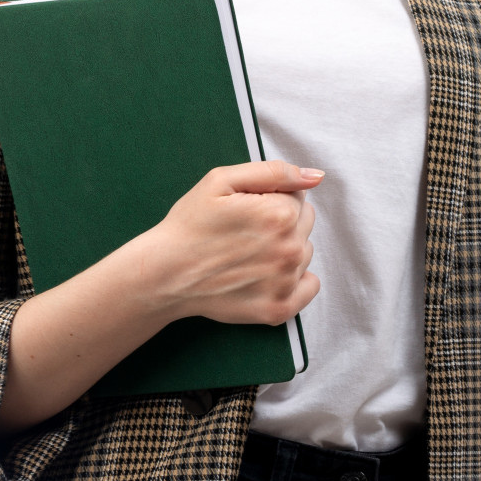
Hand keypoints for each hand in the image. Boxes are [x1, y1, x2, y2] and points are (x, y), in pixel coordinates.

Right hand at [148, 159, 324, 327]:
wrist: (164, 272)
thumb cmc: (191, 224)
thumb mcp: (223, 180)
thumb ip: (274, 172)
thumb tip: (315, 177)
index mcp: (280, 214)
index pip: (298, 197)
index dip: (271, 198)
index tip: (245, 209)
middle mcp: (289, 249)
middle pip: (305, 223)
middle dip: (281, 221)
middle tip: (246, 230)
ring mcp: (285, 283)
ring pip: (304, 251)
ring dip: (285, 248)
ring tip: (249, 252)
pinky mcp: (278, 309)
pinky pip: (310, 286)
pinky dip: (296, 280)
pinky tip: (267, 274)